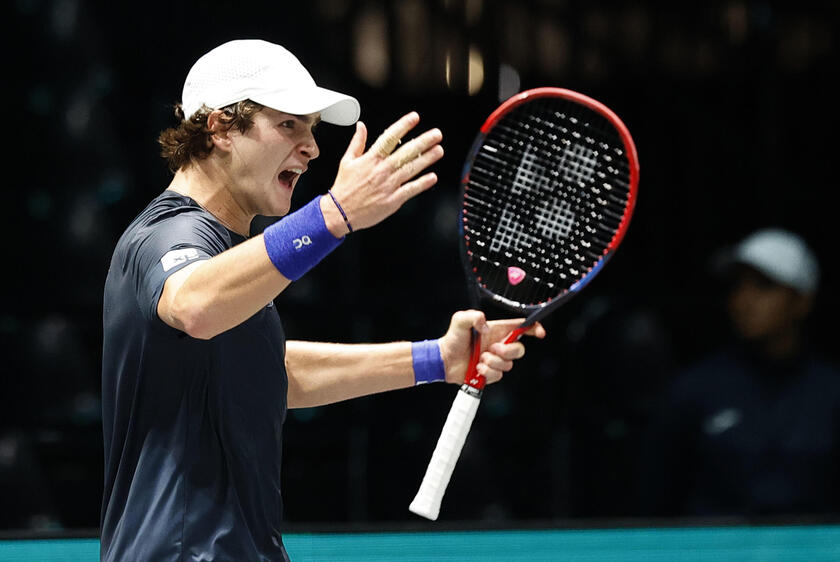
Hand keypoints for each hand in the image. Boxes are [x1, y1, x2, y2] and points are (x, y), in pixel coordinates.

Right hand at [326, 112, 443, 231]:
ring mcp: (388, 185)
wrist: (340, 212)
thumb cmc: (344, 187)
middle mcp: (382, 170)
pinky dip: (422, 183)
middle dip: (423, 141)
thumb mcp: (347, 161)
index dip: (403, 126)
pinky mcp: (392, 200)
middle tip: (436, 134)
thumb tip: (361, 126)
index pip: (390, 138)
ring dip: (427, 159)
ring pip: (411, 169)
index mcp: (371, 159)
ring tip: (439, 150)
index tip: (415, 118)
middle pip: (406, 152)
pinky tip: (432, 177)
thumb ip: (357, 143)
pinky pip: (410, 190)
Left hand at [438, 310, 545, 384]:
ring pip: (508, 365)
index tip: (539, 332)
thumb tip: (487, 327)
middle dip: (508, 351)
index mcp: (497, 331)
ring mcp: (495, 360)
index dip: (533, 328)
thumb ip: (473, 316)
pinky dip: (487, 372)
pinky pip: (498, 375)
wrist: (444, 360)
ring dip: (493, 362)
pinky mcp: (490, 373)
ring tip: (479, 359)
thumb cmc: (453, 339)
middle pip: (520, 350)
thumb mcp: (460, 320)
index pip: (520, 328)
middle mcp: (499, 345)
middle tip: (492, 349)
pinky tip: (477, 368)